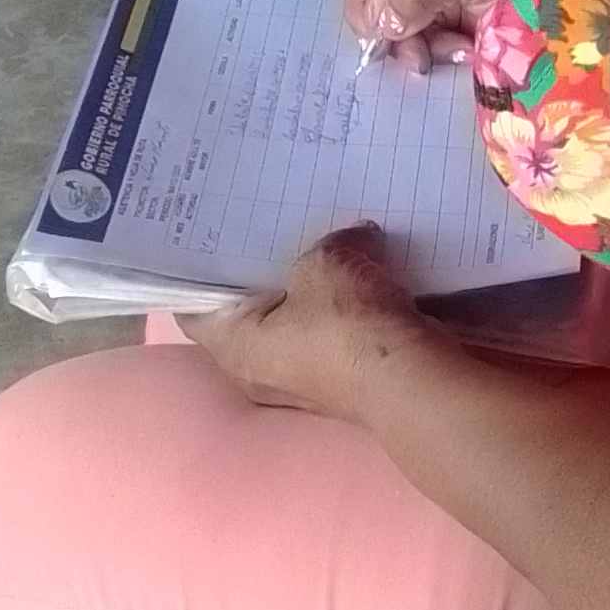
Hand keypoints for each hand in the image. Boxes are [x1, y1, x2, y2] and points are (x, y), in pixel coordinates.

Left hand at [179, 224, 444, 416]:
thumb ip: (327, 244)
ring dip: (313, 291)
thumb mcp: (325, 260)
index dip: (202, 271)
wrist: (413, 378)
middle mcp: (260, 373)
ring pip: (299, 324)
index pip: (196, 308)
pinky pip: (338, 337)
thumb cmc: (346, 325)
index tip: (214, 235)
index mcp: (234, 347)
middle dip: (266, 273)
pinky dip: (348, 308)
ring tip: (324, 242)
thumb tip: (355, 241)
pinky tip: (364, 269)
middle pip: (252, 313)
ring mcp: (306, 382)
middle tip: (276, 227)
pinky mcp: (348, 382)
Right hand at [344, 0, 532, 73]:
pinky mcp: (431, 0)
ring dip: (401, 34)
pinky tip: (444, 52)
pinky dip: (415, 44)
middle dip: (383, 11)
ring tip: (431, 53)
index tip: (397, 14)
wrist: (571, 6)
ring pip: (378, 0)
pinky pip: (399, 23)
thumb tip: (383, 18)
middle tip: (406, 44)